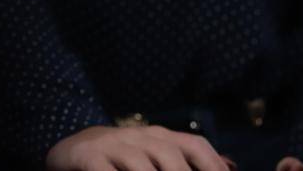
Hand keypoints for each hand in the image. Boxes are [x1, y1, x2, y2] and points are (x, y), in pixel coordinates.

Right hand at [46, 125, 234, 170]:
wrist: (73, 147)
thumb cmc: (123, 157)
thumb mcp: (154, 155)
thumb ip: (185, 160)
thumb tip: (228, 166)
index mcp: (161, 137)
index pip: (194, 145)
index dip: (212, 164)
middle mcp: (140, 137)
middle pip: (170, 156)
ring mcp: (113, 145)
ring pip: (140, 166)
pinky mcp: (89, 157)